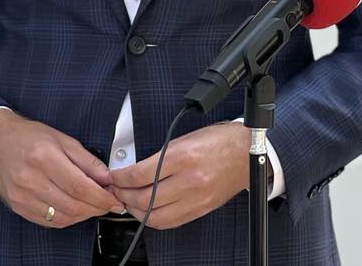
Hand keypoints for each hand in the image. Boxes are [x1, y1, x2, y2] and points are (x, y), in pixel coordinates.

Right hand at [0, 110, 124, 227]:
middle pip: (72, 204)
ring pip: (61, 216)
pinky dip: (68, 218)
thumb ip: (87, 160)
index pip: (79, 186)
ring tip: (96, 205)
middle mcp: (30, 180)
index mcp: (44, 158)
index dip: (102, 197)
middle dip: (97, 207)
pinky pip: (48, 221)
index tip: (116, 199)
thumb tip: (108, 177)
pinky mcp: (18, 207)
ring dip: (84, 215)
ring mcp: (22, 196)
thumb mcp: (63, 139)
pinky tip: (77, 210)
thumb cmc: (30, 138)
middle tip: (111, 203)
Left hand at [109, 122, 248, 229]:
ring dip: (135, 210)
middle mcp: (189, 179)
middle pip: (143, 197)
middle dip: (123, 194)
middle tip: (116, 189)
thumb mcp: (186, 138)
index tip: (114, 176)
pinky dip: (153, 218)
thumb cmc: (220, 142)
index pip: (139, 174)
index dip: (119, 178)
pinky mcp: (200, 209)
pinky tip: (147, 210)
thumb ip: (160, 155)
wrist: (247, 154)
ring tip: (129, 201)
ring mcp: (195, 197)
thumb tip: (134, 169)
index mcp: (183, 156)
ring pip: (153, 215)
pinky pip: (169, 222)